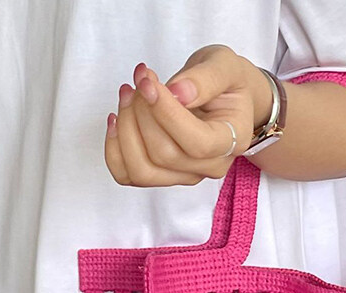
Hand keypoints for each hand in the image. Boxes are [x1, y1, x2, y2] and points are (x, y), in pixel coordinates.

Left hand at [104, 44, 270, 186]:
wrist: (224, 99)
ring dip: (125, 129)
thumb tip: (178, 93)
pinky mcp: (162, 175)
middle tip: (141, 78)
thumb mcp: (225, 65)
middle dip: (141, 112)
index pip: (197, 143)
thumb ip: (206, 78)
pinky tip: (116, 118)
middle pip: (164, 155)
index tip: (148, 81)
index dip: (166, 114)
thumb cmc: (226, 83)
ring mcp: (185, 175)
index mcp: (231, 141)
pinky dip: (114, 147)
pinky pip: (128, 175)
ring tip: (128, 93)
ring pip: (143, 170)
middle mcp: (210, 166)